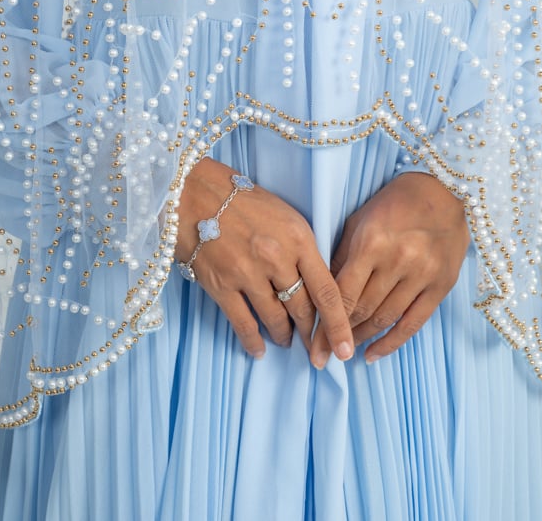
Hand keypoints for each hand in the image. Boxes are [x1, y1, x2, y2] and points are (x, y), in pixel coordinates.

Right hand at [176, 157, 353, 365]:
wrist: (196, 192)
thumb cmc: (244, 201)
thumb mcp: (286, 216)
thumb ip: (303, 249)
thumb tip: (316, 286)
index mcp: (298, 238)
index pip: (327, 290)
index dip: (338, 325)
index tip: (345, 348)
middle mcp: (276, 258)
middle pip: (302, 308)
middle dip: (312, 333)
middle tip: (316, 347)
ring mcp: (247, 273)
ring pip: (275, 318)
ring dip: (284, 335)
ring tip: (287, 340)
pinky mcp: (221, 285)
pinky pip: (243, 323)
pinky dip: (253, 341)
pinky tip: (259, 350)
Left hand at [310, 171, 469, 365]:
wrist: (443, 191)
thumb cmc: (394, 203)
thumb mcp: (359, 222)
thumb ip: (342, 258)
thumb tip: (323, 295)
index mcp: (371, 243)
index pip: (342, 293)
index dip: (326, 324)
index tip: (314, 347)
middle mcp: (397, 261)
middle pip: (362, 310)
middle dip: (340, 335)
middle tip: (324, 355)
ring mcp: (421, 275)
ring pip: (385, 319)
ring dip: (362, 338)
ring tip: (346, 350)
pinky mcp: (441, 286)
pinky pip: (413, 324)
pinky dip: (392, 343)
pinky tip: (373, 354)